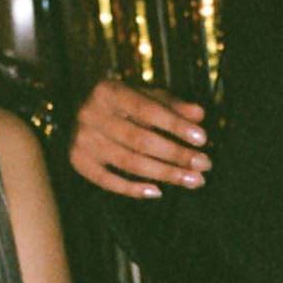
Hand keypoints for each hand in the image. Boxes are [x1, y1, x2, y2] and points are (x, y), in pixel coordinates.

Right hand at [69, 79, 211, 198]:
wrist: (78, 113)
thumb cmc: (120, 104)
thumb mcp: (145, 96)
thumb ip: (171, 105)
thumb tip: (199, 115)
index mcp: (109, 91)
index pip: (148, 110)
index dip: (176, 125)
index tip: (202, 139)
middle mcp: (90, 114)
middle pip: (140, 140)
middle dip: (176, 155)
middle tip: (204, 166)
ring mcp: (82, 140)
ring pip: (128, 163)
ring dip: (164, 174)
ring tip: (192, 181)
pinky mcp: (78, 162)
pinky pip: (108, 181)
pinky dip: (133, 189)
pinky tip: (157, 191)